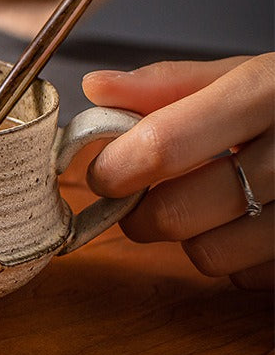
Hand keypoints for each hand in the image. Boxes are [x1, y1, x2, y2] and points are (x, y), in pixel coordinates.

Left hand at [82, 54, 273, 289]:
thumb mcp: (254, 76)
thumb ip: (174, 85)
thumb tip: (97, 89)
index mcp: (270, 93)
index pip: (167, 142)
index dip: (118, 166)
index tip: (104, 173)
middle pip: (178, 210)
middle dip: (141, 212)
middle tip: (140, 199)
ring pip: (209, 254)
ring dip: (192, 237)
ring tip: (212, 205)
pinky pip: (251, 277)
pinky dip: (239, 258)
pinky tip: (255, 223)